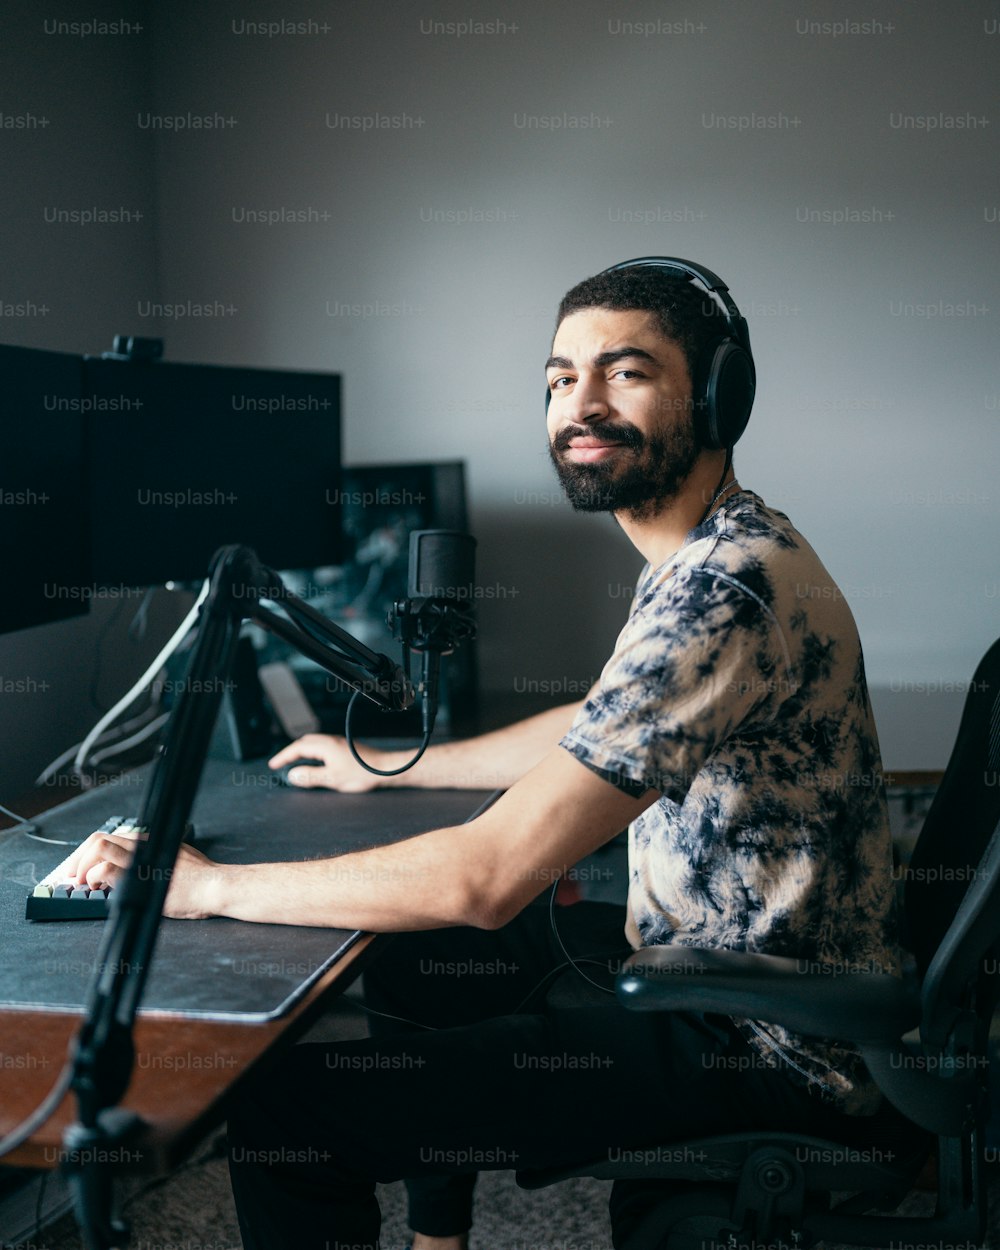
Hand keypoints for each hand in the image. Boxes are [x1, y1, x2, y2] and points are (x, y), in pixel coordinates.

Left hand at [63, 827, 219, 919]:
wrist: (214, 887)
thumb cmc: (202, 879)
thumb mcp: (178, 859)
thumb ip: (157, 859)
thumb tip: (138, 869)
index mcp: (151, 841)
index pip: (112, 837)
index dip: (90, 851)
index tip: (81, 865)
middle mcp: (144, 844)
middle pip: (100, 839)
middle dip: (79, 856)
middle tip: (72, 874)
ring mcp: (141, 858)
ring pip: (100, 848)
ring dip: (83, 865)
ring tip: (81, 881)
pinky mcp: (139, 876)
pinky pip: (106, 870)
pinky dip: (95, 877)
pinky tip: (96, 887)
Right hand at [268, 733, 385, 791]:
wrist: (385, 769)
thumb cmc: (362, 774)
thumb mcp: (332, 779)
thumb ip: (310, 777)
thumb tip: (292, 775)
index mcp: (325, 746)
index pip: (297, 749)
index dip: (283, 757)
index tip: (274, 765)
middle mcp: (330, 740)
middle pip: (304, 742)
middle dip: (290, 752)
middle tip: (281, 763)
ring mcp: (338, 742)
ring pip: (313, 743)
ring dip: (301, 751)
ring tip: (294, 762)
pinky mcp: (344, 747)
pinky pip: (322, 746)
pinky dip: (311, 752)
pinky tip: (315, 762)